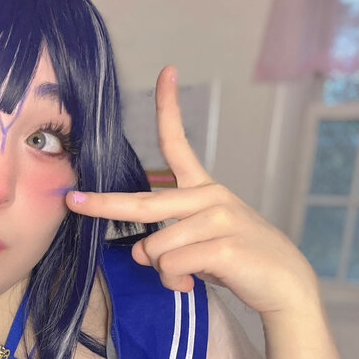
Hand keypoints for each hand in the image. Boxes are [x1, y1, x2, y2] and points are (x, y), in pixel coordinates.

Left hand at [66, 65, 318, 316]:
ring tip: (185, 278)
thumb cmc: (240, 264)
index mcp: (204, 190)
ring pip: (155, 249)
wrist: (285, 285)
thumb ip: (166, 244)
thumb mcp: (197, 249)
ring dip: (163, 272)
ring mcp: (218, 219)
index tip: (165, 72)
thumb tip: (139, 252)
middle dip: (103, 205)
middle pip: (142, 203)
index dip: (169, 109)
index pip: (180, 145)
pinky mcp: (224, 246)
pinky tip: (193, 285)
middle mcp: (210, 197)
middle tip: (73, 201)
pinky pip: (173, 266)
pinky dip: (175, 282)